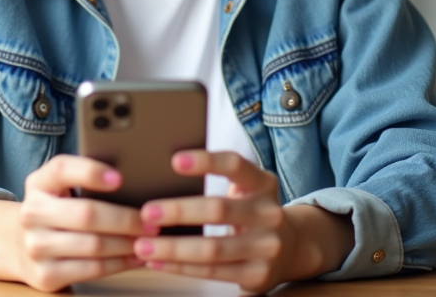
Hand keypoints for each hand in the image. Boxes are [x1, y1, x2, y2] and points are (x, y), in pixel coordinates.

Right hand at [13, 154, 153, 291]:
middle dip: (126, 218)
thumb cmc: (56, 210)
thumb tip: (134, 174)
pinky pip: (93, 269)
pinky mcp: (45, 275)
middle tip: (151, 220)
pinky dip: (120, 263)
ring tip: (149, 239)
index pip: (61, 169)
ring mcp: (36, 247)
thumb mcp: (60, 187)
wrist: (21, 245)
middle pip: (87, 214)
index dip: (91, 171)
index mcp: (38, 183)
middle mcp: (31, 213)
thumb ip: (85, 177)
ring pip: (94, 245)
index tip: (120, 178)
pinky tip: (135, 257)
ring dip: (128, 243)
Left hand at [132, 151, 353, 292]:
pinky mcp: (257, 275)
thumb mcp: (248, 188)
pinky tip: (159, 261)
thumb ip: (221, 178)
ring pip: (212, 248)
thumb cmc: (254, 212)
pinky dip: (180, 267)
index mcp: (263, 184)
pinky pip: (212, 272)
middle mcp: (269, 213)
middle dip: (178, 211)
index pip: (235, 165)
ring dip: (172, 248)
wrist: (293, 247)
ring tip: (143, 245)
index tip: (174, 161)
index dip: (206, 161)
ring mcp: (266, 246)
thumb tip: (167, 170)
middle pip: (218, 210)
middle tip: (146, 213)